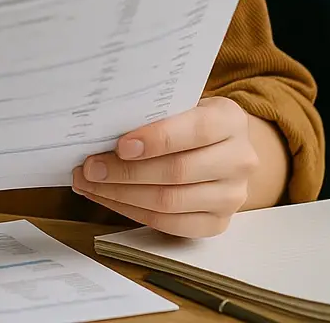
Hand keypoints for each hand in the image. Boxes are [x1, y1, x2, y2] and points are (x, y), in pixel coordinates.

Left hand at [70, 97, 259, 237]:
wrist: (222, 149)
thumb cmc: (190, 121)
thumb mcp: (183, 105)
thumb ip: (155, 113)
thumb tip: (102, 128)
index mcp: (232, 120)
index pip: (197, 130)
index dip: (157, 139)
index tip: (120, 146)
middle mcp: (240, 159)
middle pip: (178, 171)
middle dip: (126, 171)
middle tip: (90, 168)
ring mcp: (232, 196)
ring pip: (169, 202)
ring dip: (121, 195)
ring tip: (90, 184)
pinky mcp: (218, 224)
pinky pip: (169, 224)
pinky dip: (132, 212)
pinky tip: (108, 199)